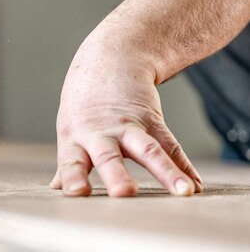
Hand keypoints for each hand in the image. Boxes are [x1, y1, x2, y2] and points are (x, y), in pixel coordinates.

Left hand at [50, 36, 202, 196]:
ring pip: (149, 150)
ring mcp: (129, 126)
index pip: (71, 162)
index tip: (77, 193)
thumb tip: (57, 188)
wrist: (111, 58)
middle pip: (108, 156)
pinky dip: (183, 167)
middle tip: (123, 193)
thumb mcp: (69, 130)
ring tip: (183, 192)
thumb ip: (68, 163)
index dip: (72, 177)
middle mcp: (101, 134)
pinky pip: (171, 146)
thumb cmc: (85, 104)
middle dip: (116, 175)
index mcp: (74, 139)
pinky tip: (193, 186)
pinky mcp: (152, 120)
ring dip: (166, 172)